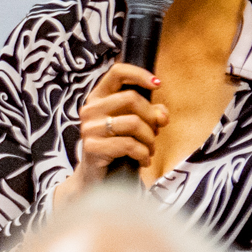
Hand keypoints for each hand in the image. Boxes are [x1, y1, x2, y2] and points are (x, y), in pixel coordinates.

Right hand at [70, 63, 165, 191]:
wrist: (98, 179)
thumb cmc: (117, 148)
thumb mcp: (136, 126)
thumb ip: (150, 114)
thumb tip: (161, 115)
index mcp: (99, 97)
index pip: (117, 72)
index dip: (140, 75)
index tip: (157, 84)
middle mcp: (90, 109)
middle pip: (131, 98)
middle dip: (151, 116)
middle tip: (155, 132)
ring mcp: (89, 128)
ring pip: (133, 122)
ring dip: (149, 139)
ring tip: (149, 149)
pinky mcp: (92, 147)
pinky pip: (129, 145)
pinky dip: (143, 154)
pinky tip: (143, 161)